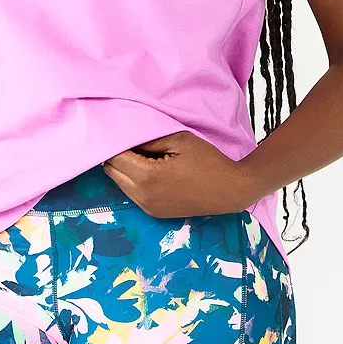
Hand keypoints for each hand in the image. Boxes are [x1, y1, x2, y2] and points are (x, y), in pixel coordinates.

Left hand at [103, 130, 255, 217]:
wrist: (230, 191)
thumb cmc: (207, 161)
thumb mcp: (178, 140)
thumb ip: (149, 140)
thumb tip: (126, 136)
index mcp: (147, 176)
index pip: (114, 158)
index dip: (114, 142)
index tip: (120, 130)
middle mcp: (142, 196)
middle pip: (112, 172)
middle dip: (115, 156)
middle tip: (131, 141)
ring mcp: (148, 207)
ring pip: (119, 184)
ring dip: (123, 169)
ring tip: (142, 154)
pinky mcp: (154, 213)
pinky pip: (132, 194)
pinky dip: (132, 180)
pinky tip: (149, 169)